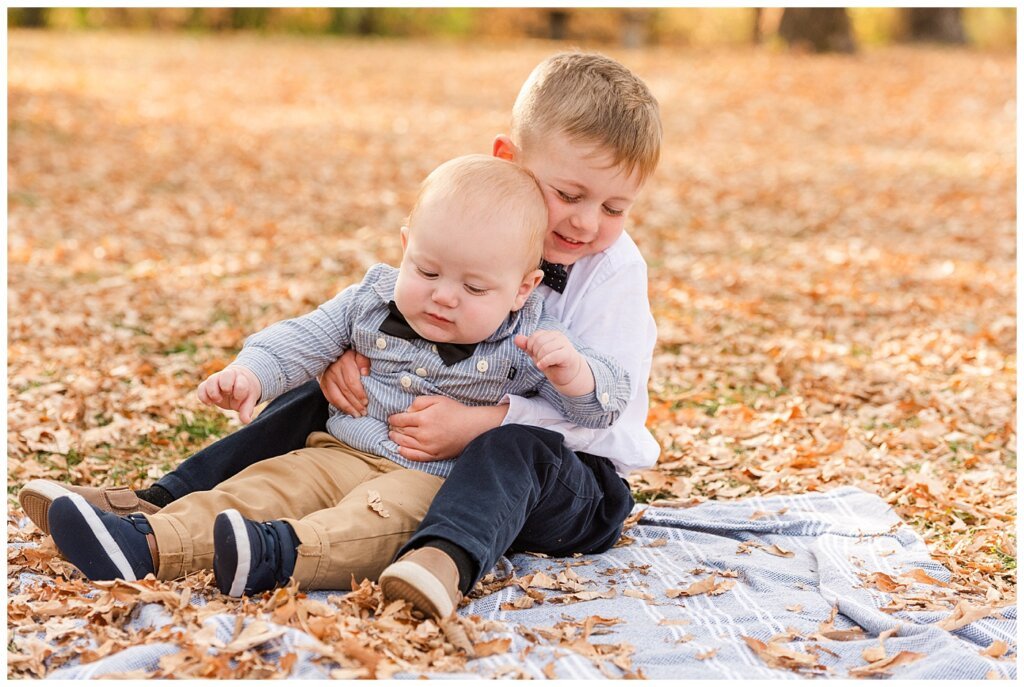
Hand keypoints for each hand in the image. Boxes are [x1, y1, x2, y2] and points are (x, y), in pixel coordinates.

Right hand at [197, 366, 261, 423]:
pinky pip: (201, 387)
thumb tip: (246, 421)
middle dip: (226, 386)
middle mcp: (229, 376)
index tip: (239, 397)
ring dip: (213, 393)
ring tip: (218, 400)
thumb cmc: (244, 393)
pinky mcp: (207, 385)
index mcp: (242, 379)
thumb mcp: (248, 401)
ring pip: (211, 380)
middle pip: (226, 375)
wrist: (236, 384)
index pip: (241, 384)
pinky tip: (210, 404)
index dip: (240, 393)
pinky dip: (203, 397)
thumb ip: (247, 410)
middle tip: (228, 393)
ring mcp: (217, 379)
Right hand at [319, 349, 371, 416]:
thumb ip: (364, 361)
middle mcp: (334, 371)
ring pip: (336, 397)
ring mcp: (326, 378)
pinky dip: (338, 406)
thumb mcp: (359, 353)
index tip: (366, 402)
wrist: (334, 353)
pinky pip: (330, 398)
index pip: (351, 382)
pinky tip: (347, 411)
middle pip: (345, 391)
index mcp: (344, 362)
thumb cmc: (350, 355)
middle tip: (364, 412)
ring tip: (356, 415)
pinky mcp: (323, 384)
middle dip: (355, 404)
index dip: (359, 394)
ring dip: (347, 408)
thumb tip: (365, 373)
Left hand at [388, 396, 506, 461]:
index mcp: (423, 419)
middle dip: (394, 429)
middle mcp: (423, 434)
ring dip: (396, 440)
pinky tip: (400, 450)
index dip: (393, 419)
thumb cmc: (456, 412)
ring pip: (405, 444)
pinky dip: (404, 453)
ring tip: (393, 436)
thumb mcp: (438, 399)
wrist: (472, 428)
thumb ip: (420, 402)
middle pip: (401, 433)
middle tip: (391, 428)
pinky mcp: (433, 455)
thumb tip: (407, 410)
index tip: (391, 419)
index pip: (400, 420)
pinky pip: (414, 456)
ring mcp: (427, 446)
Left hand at [515, 330, 588, 389]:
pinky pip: (552, 356)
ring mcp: (564, 344)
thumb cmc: (553, 364)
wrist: (568, 375)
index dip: (530, 347)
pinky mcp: (568, 354)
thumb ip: (527, 346)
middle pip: (538, 342)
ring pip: (544, 349)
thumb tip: (517, 338)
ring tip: (544, 364)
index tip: (536, 355)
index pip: (534, 336)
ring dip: (540, 359)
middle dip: (535, 354)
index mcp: (551, 334)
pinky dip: (544, 362)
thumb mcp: (537, 354)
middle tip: (541, 361)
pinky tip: (542, 366)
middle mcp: (558, 336)